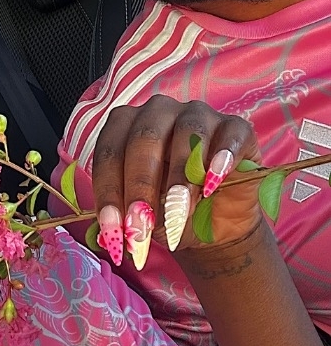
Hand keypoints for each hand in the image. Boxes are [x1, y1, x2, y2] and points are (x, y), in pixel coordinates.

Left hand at [91, 96, 262, 268]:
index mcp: (125, 126)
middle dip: (140, 186)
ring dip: (180, 175)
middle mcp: (159, 112)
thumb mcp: (142, 217)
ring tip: (179, 212)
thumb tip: (118, 234)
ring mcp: (199, 115)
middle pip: (144, 139)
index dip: (108, 191)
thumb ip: (128, 217)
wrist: (214, 224)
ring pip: (187, 133)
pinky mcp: (236, 128)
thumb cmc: (167, 212)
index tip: (112, 229)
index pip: (110, 151)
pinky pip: (230, 136)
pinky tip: (213, 184)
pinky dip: (222, 158)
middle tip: (143, 225)